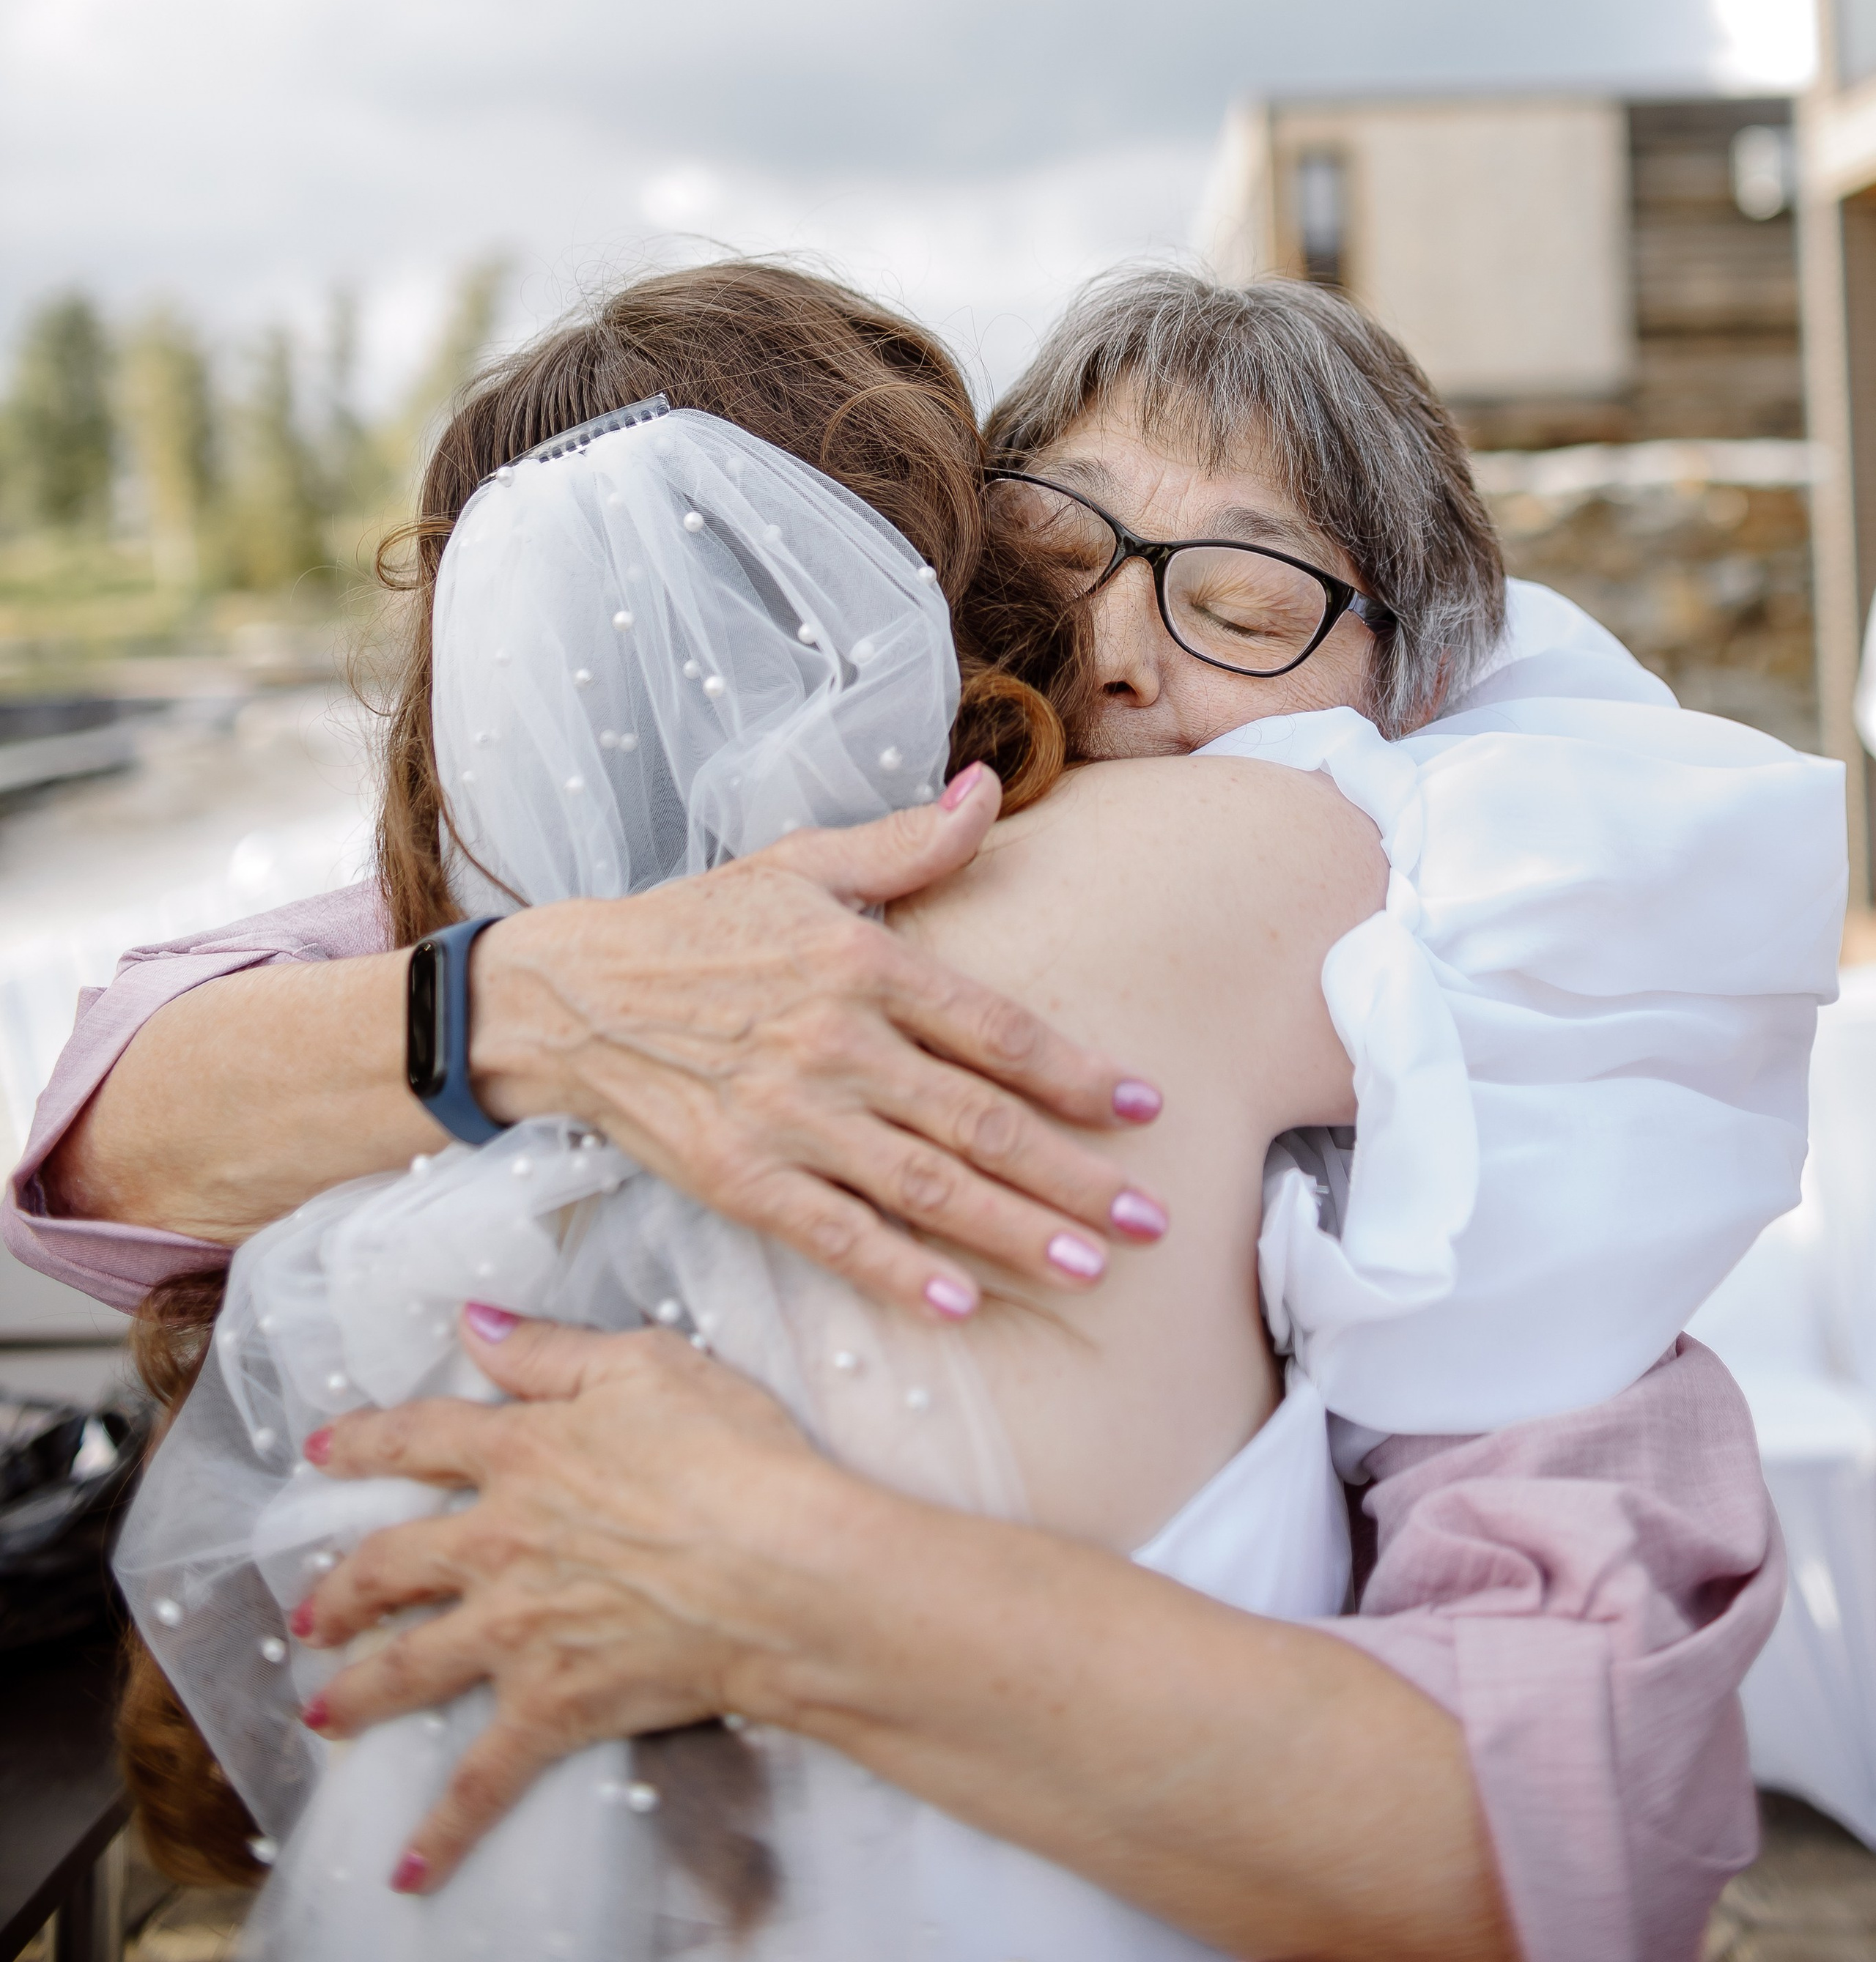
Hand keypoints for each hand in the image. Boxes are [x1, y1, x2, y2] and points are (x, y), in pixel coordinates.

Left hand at [298, 1312, 834, 1894]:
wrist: (778, 1567)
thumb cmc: (732, 1455)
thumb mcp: (646, 1365)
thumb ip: (550, 1348)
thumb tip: (475, 1322)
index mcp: (522, 1452)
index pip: (420, 1438)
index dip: (365, 1440)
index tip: (322, 1449)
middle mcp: (498, 1541)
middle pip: (391, 1563)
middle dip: (342, 1589)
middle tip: (309, 1613)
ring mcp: (516, 1628)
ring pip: (410, 1665)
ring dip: (359, 1692)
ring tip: (324, 1712)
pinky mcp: (551, 1705)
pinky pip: (484, 1776)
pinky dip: (446, 1827)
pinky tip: (412, 1869)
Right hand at [469, 763, 1164, 1316]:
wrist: (568, 996)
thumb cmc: (698, 926)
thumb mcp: (801, 865)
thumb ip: (906, 844)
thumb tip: (991, 790)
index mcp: (860, 962)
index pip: (994, 1028)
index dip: (1075, 1072)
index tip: (1143, 1108)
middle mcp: (833, 1043)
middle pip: (977, 1122)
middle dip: (1074, 1176)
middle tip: (1152, 1221)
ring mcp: (785, 1118)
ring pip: (924, 1189)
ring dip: (1015, 1233)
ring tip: (1091, 1269)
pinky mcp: (738, 1179)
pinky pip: (834, 1236)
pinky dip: (900, 1275)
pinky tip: (963, 1306)